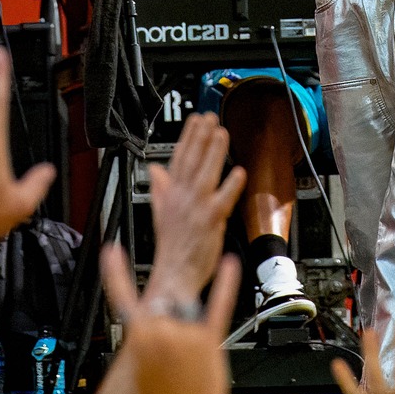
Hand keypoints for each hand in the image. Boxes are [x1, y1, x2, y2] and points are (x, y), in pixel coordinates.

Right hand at [101, 243, 240, 393]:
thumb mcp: (141, 372)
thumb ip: (145, 340)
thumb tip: (152, 322)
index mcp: (139, 339)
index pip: (123, 299)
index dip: (116, 273)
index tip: (111, 251)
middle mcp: (163, 331)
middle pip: (163, 306)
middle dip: (167, 323)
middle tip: (173, 352)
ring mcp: (188, 332)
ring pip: (186, 311)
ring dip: (187, 327)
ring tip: (190, 356)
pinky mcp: (212, 337)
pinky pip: (220, 303)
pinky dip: (227, 282)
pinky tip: (231, 265)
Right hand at [145, 113, 246, 303]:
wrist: (174, 276)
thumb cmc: (172, 249)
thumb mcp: (160, 214)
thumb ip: (160, 189)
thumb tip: (155, 170)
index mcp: (169, 196)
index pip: (178, 160)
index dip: (187, 138)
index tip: (195, 120)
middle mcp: (181, 199)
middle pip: (191, 162)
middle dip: (200, 137)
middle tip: (209, 117)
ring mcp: (196, 209)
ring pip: (205, 174)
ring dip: (214, 152)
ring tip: (221, 132)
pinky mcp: (210, 221)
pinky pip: (222, 199)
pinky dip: (230, 185)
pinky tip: (239, 171)